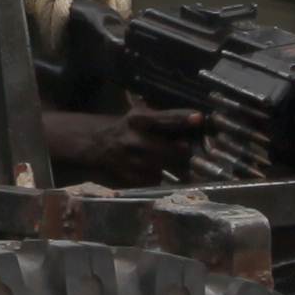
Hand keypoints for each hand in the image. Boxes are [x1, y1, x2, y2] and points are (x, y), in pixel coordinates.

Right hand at [39, 99, 205, 186]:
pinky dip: (159, 177)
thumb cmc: (125, 128)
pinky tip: (158, 172)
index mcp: (138, 119)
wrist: (96, 145)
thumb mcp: (138, 115)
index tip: (199, 118)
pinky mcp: (129, 177)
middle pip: (170, 149)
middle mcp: (134, 139)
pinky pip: (153, 179)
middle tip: (191, 152)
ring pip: (164, 167)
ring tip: (183, 167)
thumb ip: (162, 118)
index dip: (182, 118)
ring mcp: (131, 161)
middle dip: (184, 152)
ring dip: (176, 168)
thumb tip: (195, 120)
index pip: (164, 118)